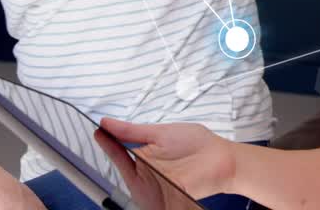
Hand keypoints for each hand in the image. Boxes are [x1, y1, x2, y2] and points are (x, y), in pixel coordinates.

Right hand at [98, 118, 234, 202]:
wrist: (222, 158)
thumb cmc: (197, 144)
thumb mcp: (160, 133)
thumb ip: (134, 131)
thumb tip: (108, 122)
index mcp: (145, 157)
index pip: (120, 152)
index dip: (109, 142)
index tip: (97, 130)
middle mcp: (146, 173)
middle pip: (122, 167)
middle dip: (109, 154)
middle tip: (100, 136)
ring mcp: (154, 186)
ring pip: (131, 181)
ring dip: (120, 166)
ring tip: (108, 143)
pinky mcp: (165, 198)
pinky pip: (147, 196)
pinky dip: (139, 187)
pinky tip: (134, 172)